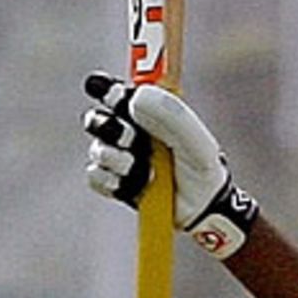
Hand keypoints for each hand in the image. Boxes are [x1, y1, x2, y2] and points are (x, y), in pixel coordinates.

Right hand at [82, 74, 258, 257]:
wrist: (202, 208)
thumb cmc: (201, 167)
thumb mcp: (194, 139)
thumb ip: (171, 113)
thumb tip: (137, 96)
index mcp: (145, 112)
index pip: (115, 91)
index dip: (107, 89)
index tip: (115, 97)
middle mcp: (128, 132)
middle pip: (95, 119)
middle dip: (108, 128)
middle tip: (129, 137)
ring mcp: (119, 158)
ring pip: (97, 150)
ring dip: (116, 158)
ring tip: (141, 169)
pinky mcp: (113, 184)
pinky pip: (96, 177)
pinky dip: (111, 181)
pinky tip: (133, 185)